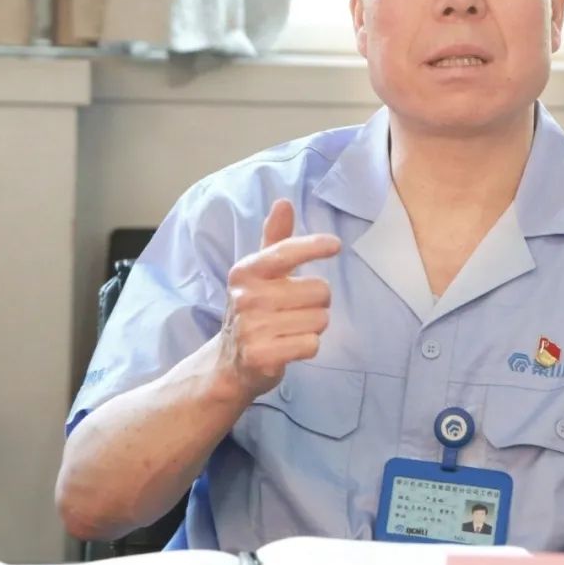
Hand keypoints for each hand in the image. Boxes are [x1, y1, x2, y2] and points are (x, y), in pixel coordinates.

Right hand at [218, 199, 340, 399]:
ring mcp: (251, 328)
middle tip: (295, 311)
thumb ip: (275, 238)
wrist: (228, 362)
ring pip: (320, 320)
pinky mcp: (261, 356)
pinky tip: (289, 347)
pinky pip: (311, 344)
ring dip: (314, 326)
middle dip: (318, 303)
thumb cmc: (254, 310)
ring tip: (290, 329)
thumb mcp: (261, 273)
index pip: (286, 252)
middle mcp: (246, 296)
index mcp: (246, 271)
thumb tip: (284, 202)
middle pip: (320, 291)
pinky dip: (308, 347)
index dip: (313, 246)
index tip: (335, 245)